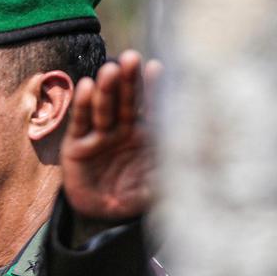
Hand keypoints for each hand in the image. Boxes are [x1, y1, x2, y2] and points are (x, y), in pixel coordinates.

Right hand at [61, 50, 161, 220]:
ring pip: (104, 108)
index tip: (157, 67)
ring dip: (106, 89)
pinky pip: (81, 122)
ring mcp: (99, 135)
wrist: (102, 216)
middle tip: (132, 58)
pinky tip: (85, 86)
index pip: (151, 107)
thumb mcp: (158, 186)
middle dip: (129, 80)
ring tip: (110, 70)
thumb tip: (199, 159)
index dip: (154, 88)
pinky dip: (82, 105)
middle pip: (127, 100)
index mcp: (145, 134)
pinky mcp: (77, 144)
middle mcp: (123, 130)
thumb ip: (173, 172)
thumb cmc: (133, 196)